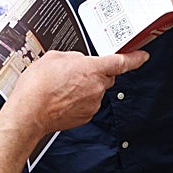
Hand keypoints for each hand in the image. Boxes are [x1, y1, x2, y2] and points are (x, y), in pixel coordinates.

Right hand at [7, 49, 149, 136]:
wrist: (30, 112)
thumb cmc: (38, 86)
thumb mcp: (54, 57)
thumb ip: (73, 57)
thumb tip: (78, 62)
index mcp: (92, 69)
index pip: (121, 62)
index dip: (135, 58)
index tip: (142, 56)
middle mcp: (96, 87)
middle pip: (105, 77)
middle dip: (94, 73)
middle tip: (74, 72)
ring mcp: (92, 104)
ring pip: (94, 91)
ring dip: (83, 87)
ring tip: (61, 87)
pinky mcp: (85, 117)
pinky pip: (86, 104)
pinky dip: (77, 100)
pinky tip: (61, 98)